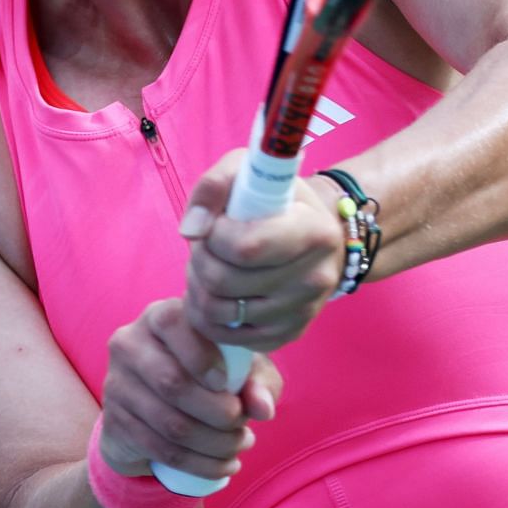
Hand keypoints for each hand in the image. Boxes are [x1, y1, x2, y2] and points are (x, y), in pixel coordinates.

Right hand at [97, 296, 282, 481]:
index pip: (172, 323)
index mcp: (160, 317)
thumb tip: (262, 408)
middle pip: (172, 382)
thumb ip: (258, 380)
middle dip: (219, 412)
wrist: (155, 412)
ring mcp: (117, 384)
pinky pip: (161, 449)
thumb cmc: (208, 376)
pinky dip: (200, 463)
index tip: (226, 383)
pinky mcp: (114, 422)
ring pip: (170, 423)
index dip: (201, 355)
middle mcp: (129, 344)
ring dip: (215, 444)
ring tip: (240, 445)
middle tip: (243, 425)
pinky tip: (224, 465)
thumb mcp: (239, 370)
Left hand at [177, 149, 345, 352]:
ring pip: (218, 312)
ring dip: (198, 288)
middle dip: (199, 260)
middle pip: (224, 281)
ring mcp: (303, 311)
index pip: (245, 247)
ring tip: (207, 267)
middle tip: (204, 247)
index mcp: (315, 231)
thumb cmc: (276, 200)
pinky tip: (216, 293)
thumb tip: (191, 230)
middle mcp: (315, 277)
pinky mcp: (288, 335)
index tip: (217, 223)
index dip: (214, 235)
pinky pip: (226, 336)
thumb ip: (214, 186)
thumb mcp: (248, 171)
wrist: (316, 237)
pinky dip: (207, 316)